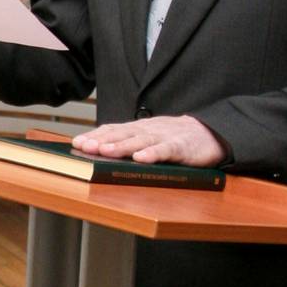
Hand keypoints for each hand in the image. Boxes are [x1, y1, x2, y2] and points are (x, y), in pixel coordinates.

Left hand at [71, 115, 225, 165]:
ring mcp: (164, 136)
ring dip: (121, 146)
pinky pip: (165, 150)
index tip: (77, 142)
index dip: (95, 135)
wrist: (209, 132)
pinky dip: (153, 154)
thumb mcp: (149, 137)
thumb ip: (129, 142)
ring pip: (139, 141)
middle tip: (84, 146)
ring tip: (105, 151)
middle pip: (122, 134)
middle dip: (101, 140)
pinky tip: (141, 159)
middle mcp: (148, 129)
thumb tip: (101, 150)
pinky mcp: (181, 146)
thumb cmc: (175, 138)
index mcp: (139, 128)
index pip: (113, 130)